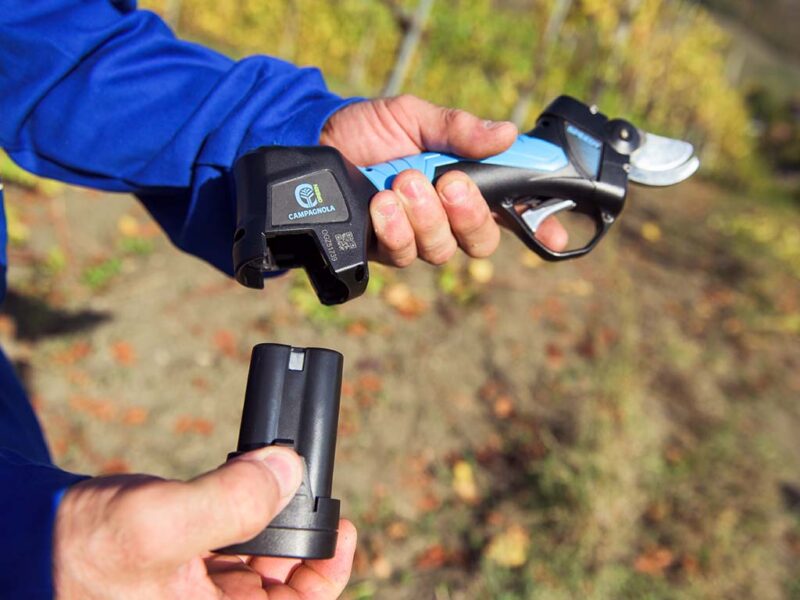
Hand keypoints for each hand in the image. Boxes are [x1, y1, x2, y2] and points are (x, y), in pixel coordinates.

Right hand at [54, 447, 355, 598]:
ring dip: (276, 517)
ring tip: (271, 477)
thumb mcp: (154, 525)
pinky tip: (246, 483)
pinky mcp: (191, 565)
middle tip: (300, 485)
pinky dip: (249, 511)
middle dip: (301, 532)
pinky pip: (238, 542)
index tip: (341, 528)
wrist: (29, 541)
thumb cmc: (79, 552)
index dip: (330, 572)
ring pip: (265, 557)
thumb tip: (289, 471)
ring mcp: (202, 591)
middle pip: (287, 581)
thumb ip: (227, 501)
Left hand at [320, 94, 566, 265]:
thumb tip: (506, 134)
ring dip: (426, 217)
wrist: (314, 141)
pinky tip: (381, 206)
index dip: (539, 227)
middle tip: (449, 184)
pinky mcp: (381, 249)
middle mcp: (444, 217)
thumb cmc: (368, 129)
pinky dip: (395, 229)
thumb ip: (457, 129)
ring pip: (441, 251)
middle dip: (469, 216)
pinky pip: (401, 255)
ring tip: (403, 183)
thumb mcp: (414, 117)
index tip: (556, 236)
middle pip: (480, 241)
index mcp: (463, 184)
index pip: (509, 211)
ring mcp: (413, 236)